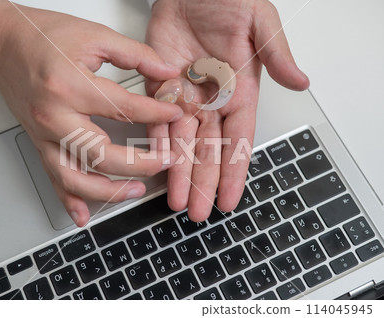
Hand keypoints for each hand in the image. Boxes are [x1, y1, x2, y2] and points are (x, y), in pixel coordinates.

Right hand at [0, 0, 183, 225]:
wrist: (2, 41)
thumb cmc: (42, 36)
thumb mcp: (95, 36)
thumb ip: (137, 55)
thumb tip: (168, 73)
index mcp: (70, 86)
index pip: (125, 110)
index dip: (157, 114)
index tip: (174, 114)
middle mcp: (54, 116)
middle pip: (102, 155)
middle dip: (140, 164)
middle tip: (166, 161)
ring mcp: (44, 135)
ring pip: (76, 179)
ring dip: (108, 192)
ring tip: (136, 190)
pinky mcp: (39, 143)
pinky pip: (53, 179)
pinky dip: (69, 201)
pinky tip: (84, 214)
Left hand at [146, 0, 308, 221]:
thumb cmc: (229, 1)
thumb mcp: (260, 24)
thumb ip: (277, 55)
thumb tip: (300, 80)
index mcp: (240, 93)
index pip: (239, 142)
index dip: (234, 173)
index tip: (230, 200)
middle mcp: (213, 102)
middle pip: (210, 151)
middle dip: (204, 183)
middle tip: (199, 212)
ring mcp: (186, 98)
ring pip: (182, 144)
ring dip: (180, 174)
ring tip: (178, 202)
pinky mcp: (161, 88)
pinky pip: (156, 121)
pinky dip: (156, 145)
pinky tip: (157, 168)